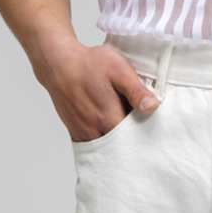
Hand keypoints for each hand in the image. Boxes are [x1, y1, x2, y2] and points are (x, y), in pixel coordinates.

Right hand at [40, 37, 157, 140]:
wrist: (58, 64)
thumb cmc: (89, 64)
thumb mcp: (119, 71)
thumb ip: (136, 91)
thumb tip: (152, 107)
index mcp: (109, 119)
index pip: (135, 139)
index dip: (145, 134)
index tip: (151, 125)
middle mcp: (95, 131)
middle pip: (121, 147)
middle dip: (132, 140)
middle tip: (139, 126)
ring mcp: (83, 133)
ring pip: (107, 148)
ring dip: (118, 142)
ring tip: (124, 126)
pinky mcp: (75, 131)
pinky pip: (93, 145)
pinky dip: (104, 142)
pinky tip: (109, 129)